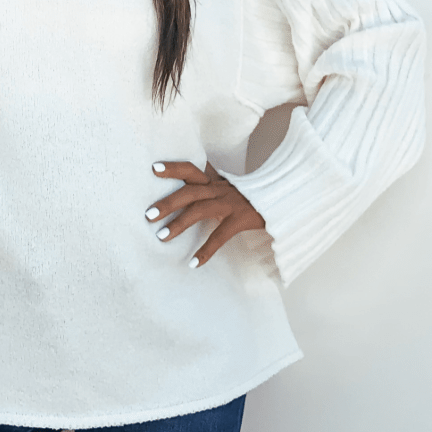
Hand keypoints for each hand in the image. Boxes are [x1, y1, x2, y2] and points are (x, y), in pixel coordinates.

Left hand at [145, 159, 265, 267]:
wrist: (283, 198)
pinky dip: (206, 250)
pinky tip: (194, 263)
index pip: (191, 169)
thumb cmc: (252, 196)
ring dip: (179, 224)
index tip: (153, 168)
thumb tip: (197, 177)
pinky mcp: (241, 220)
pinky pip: (220, 236)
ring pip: (200, 210)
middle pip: (189, 192)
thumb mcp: (230, 186)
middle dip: (167, 203)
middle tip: (148, 215)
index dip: (173, 168)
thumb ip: (212, 183)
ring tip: (162, 237)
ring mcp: (230, 204)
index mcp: (215, 182)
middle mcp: (220, 190)